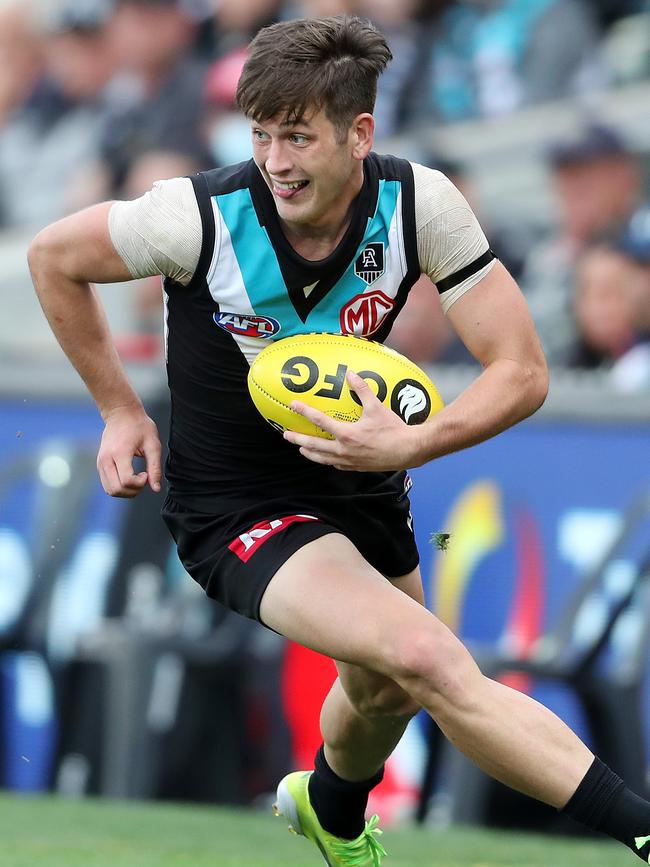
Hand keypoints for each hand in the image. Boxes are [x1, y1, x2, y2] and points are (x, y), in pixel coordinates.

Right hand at [97, 405, 161, 496]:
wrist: (121, 413)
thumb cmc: (140, 426)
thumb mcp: (153, 444)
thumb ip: (155, 467)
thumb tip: (156, 489)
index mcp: (119, 453)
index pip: (126, 481)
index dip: (139, 483)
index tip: (146, 474)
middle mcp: (105, 459)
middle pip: (116, 490)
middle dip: (133, 491)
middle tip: (144, 478)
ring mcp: (100, 463)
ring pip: (110, 490)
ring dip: (126, 492)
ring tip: (137, 479)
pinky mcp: (100, 465)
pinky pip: (107, 485)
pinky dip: (120, 487)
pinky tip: (130, 476)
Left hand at [283, 371, 422, 470]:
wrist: (407, 450)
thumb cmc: (393, 428)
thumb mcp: (377, 406)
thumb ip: (362, 389)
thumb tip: (351, 373)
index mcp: (346, 434)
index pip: (319, 421)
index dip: (304, 411)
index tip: (292, 405)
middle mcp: (344, 449)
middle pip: (314, 445)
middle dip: (298, 439)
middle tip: (286, 434)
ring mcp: (348, 461)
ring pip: (322, 458)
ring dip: (310, 453)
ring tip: (301, 448)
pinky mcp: (355, 467)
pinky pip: (336, 464)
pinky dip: (327, 460)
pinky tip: (325, 457)